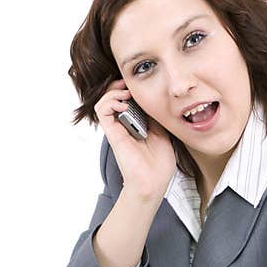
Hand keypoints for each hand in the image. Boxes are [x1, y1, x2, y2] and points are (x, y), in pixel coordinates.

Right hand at [94, 78, 175, 201]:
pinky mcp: (113, 134)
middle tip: (131, 85)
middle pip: (113, 97)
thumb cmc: (159, 163)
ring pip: (104, 101)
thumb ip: (156, 115)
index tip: (141, 84)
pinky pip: (102, 111)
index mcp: (137, 124)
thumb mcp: (164, 132)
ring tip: (126, 93)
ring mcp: (117, 129)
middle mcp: (124, 124)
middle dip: (120, 85)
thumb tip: (155, 98)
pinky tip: (124, 105)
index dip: (130, 88)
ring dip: (113, 92)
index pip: (127, 99)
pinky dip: (110, 102)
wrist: (154, 182)